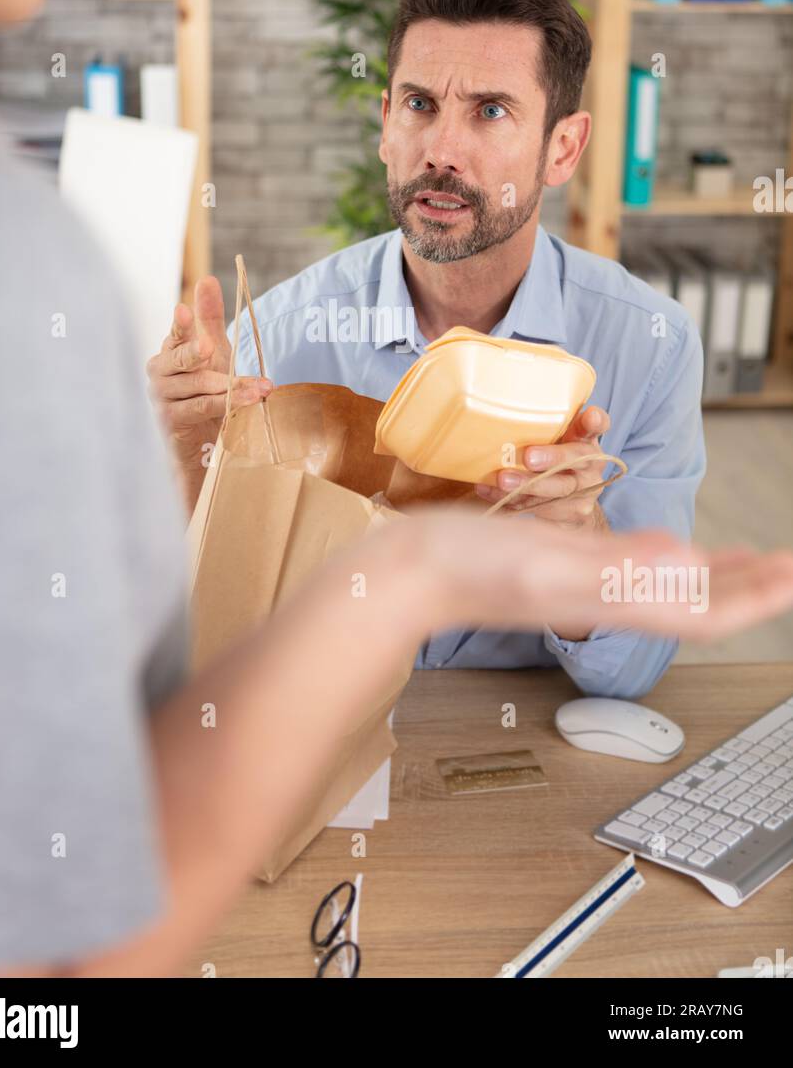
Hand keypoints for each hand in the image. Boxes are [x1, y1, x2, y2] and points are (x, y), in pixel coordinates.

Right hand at [146, 276, 272, 513]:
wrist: (202, 441)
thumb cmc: (206, 391)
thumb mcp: (214, 352)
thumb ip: (210, 318)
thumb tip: (208, 278)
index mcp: (170, 351)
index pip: (175, 333)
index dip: (180, 323)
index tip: (184, 310)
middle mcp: (160, 373)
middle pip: (178, 359)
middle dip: (194, 353)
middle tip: (209, 346)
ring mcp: (162, 399)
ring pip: (197, 386)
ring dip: (230, 386)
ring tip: (260, 386)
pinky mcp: (170, 422)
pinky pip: (200, 409)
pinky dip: (225, 404)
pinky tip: (248, 402)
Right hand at [400, 511, 792, 643]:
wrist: (409, 570)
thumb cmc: (464, 568)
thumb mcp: (543, 560)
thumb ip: (613, 569)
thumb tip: (690, 569)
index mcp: (606, 599)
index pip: (703, 610)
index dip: (756, 597)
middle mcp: (604, 596)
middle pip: (696, 602)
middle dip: (751, 587)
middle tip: (791, 565)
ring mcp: (584, 583)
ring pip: (671, 585)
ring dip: (720, 576)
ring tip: (756, 564)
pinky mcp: (564, 566)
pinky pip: (635, 570)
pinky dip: (671, 561)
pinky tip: (677, 553)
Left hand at [475, 405, 611, 527]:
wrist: (576, 504)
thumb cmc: (561, 458)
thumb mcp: (563, 437)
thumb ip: (550, 421)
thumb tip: (508, 395)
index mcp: (588, 440)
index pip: (597, 426)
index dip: (595, 421)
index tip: (589, 416)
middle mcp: (590, 466)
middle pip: (576, 462)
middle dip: (552, 459)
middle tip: (529, 457)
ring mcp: (581, 493)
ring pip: (555, 491)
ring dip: (527, 485)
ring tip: (503, 479)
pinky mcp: (565, 514)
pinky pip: (533, 507)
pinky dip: (506, 499)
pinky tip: (486, 489)